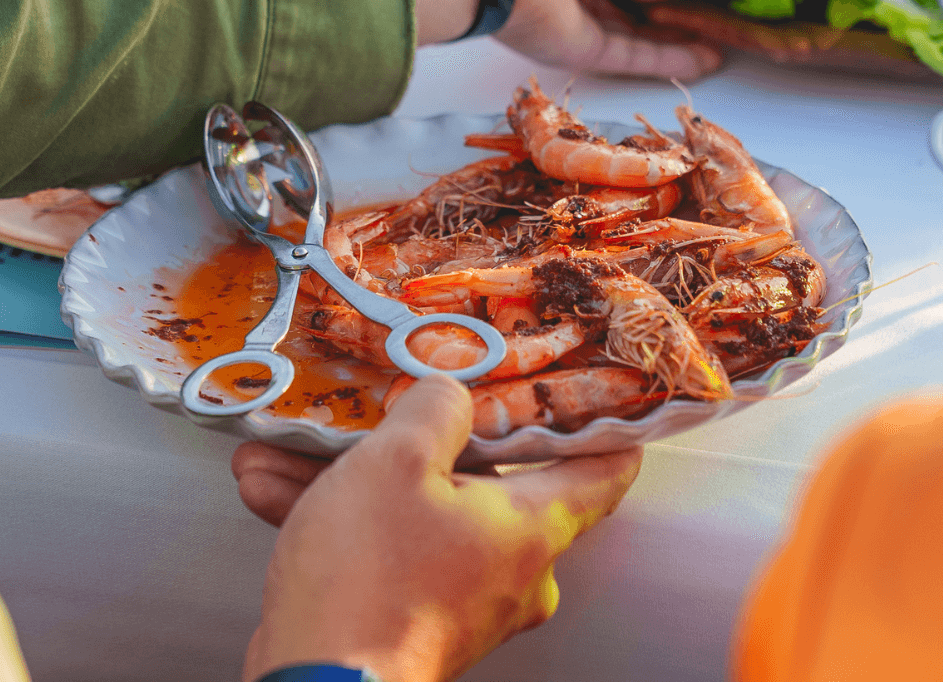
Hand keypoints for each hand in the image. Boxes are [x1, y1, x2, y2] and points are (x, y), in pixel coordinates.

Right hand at [235, 375, 643, 681]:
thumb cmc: (368, 578)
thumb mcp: (399, 460)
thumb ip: (438, 407)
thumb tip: (452, 393)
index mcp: (533, 525)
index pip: (605, 469)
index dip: (603, 423)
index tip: (592, 388)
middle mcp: (513, 565)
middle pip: (488, 478)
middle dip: (420, 440)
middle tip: (386, 405)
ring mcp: (466, 595)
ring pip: (421, 509)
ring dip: (358, 478)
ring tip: (293, 449)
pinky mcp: (419, 615)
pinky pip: (393, 545)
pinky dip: (345, 518)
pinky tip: (276, 487)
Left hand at [389, 0, 721, 81]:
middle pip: (626, 4)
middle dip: (669, 14)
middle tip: (713, 19)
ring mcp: (569, 18)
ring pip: (632, 35)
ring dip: (676, 42)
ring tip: (722, 45)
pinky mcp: (573, 49)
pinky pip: (629, 55)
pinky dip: (667, 59)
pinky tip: (704, 59)